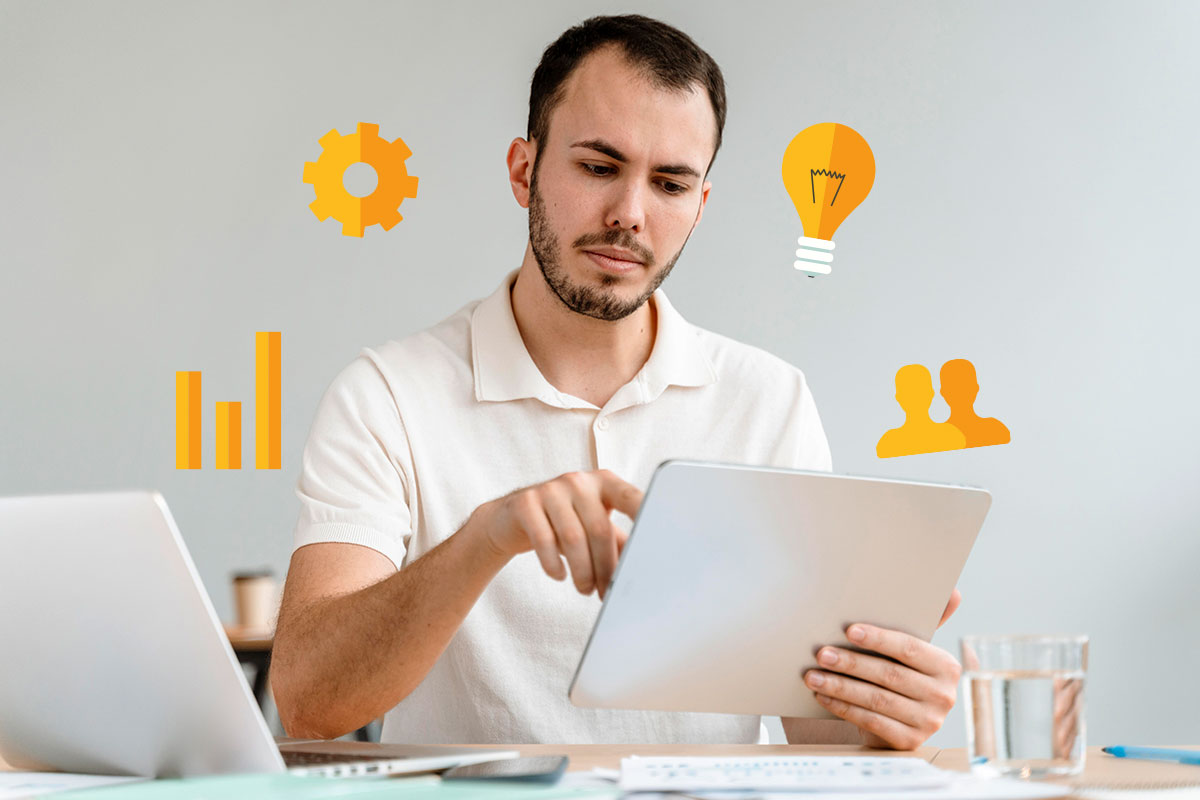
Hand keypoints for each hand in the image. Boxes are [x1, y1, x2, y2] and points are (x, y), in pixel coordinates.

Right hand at [472, 469, 643, 598]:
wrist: (512, 518)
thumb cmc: (563, 524)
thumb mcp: (592, 526)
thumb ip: (619, 542)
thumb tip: (644, 568)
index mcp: (604, 483)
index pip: (630, 497)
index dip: (645, 512)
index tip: (659, 533)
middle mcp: (579, 480)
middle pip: (600, 528)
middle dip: (605, 567)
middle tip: (604, 591)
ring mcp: (550, 489)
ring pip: (573, 537)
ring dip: (582, 571)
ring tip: (584, 589)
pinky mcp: (525, 503)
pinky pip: (543, 539)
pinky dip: (553, 564)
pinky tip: (559, 575)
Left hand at [804, 590, 962, 749]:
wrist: (899, 720)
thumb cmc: (900, 674)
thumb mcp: (912, 651)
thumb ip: (927, 622)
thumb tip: (955, 592)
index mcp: (947, 667)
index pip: (910, 649)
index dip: (879, 639)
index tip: (849, 631)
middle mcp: (944, 696)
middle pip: (889, 675)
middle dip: (851, 663)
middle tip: (821, 654)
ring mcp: (929, 722)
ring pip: (876, 699)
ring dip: (840, 686)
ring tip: (812, 675)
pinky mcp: (909, 742)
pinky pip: (871, 721)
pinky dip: (843, 707)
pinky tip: (822, 695)